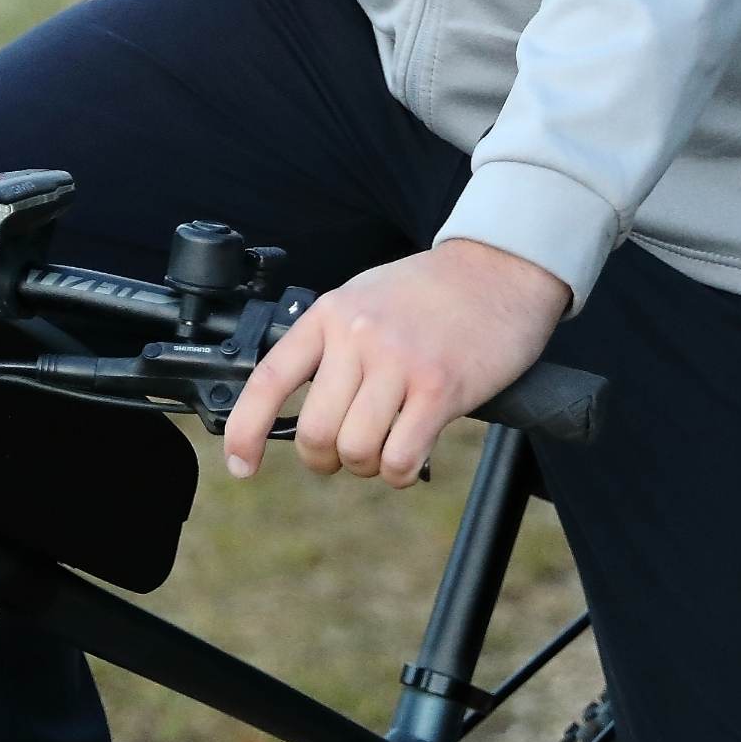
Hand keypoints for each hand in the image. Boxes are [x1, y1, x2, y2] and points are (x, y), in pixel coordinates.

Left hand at [222, 238, 573, 487]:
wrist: (499, 268)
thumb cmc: (431, 291)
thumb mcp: (363, 298)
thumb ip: (331, 344)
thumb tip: (301, 405)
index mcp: (329, 315)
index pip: (269, 379)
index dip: (245, 430)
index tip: (241, 465)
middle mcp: (357, 336)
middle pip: (315, 433)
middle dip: (326, 460)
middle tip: (347, 453)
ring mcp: (398, 362)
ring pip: (355, 451)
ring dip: (367, 467)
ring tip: (386, 448)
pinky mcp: (440, 389)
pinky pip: (400, 458)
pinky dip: (401, 473)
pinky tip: (412, 457)